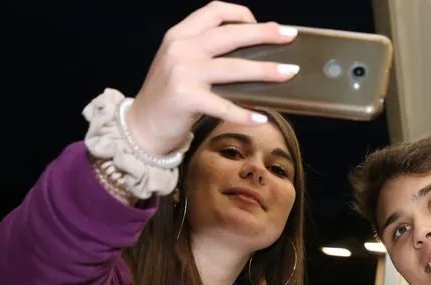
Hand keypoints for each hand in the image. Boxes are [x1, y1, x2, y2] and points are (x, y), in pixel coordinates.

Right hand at [128, 1, 300, 155]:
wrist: (141, 127)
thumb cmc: (169, 97)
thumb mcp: (182, 64)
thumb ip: (207, 53)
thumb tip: (254, 54)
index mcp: (180, 34)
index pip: (215, 11)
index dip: (243, 14)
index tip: (264, 25)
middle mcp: (181, 48)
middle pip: (231, 34)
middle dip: (265, 34)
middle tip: (289, 37)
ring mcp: (182, 72)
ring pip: (234, 67)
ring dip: (265, 70)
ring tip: (289, 73)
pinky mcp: (185, 98)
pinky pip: (224, 105)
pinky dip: (244, 113)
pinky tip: (261, 118)